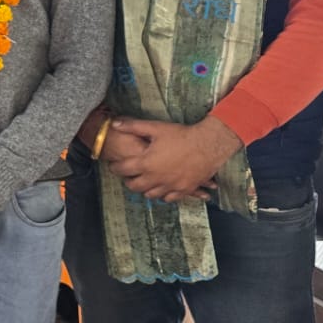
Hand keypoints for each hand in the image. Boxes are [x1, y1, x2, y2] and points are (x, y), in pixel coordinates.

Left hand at [108, 117, 240, 201]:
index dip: (115, 167)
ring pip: (151, 195)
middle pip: (134, 186)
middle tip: (128, 176)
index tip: (113, 165)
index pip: (123, 170)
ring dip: (145, 189)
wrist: (208, 145)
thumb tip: (114, 124)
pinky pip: (169, 198)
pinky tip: (162, 189)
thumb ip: (133, 127)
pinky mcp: (184, 189)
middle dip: (128, 181)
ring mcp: (170, 186)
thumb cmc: (181, 135)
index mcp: (146, 163)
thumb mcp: (155, 128)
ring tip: (144, 182)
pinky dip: (163, 195)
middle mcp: (156, 178)